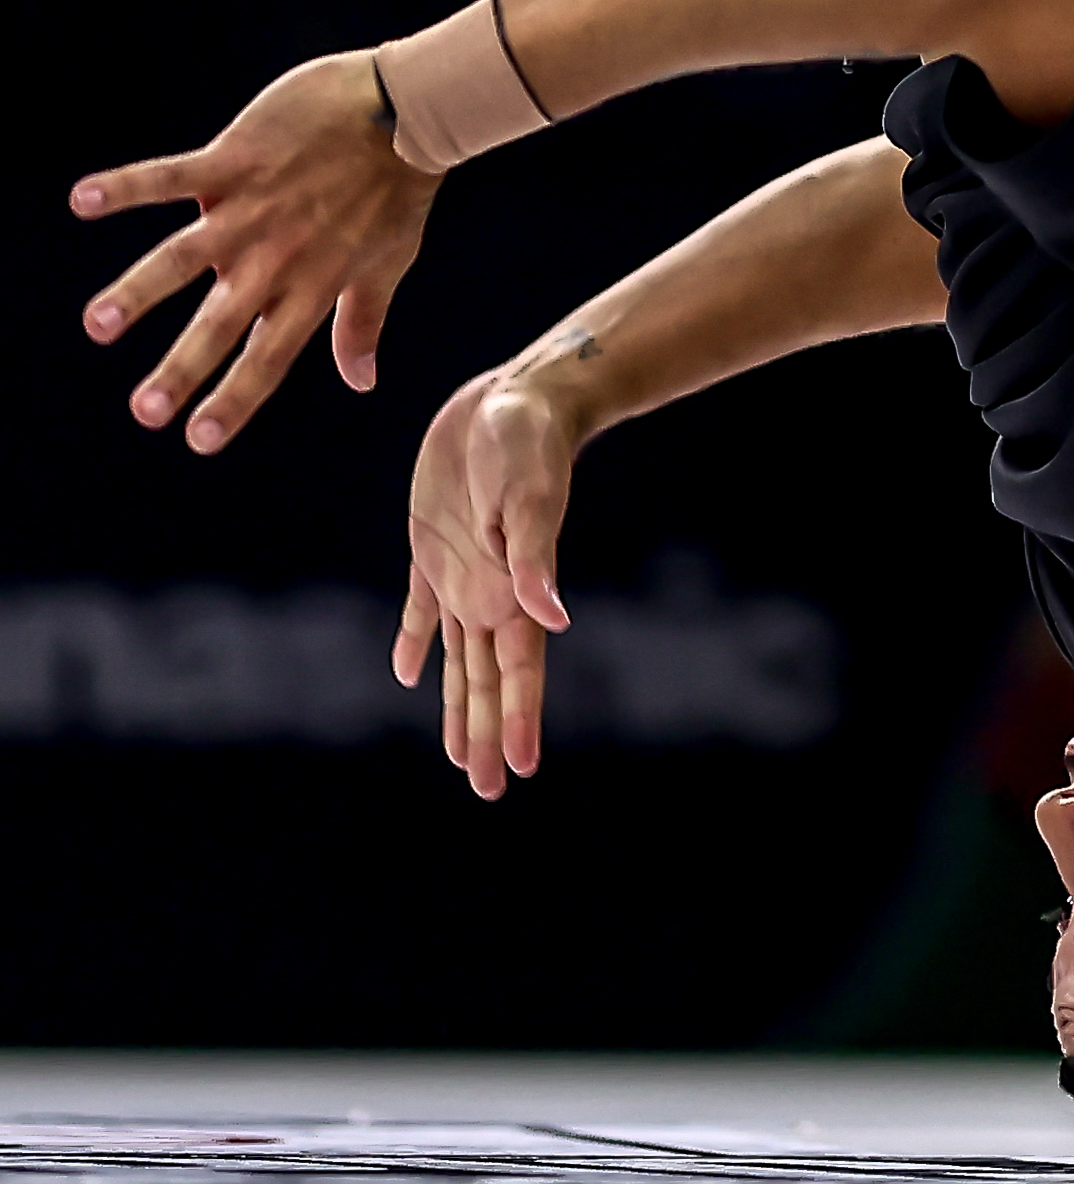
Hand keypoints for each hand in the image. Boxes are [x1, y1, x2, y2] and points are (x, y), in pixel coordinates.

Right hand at [71, 51, 439, 451]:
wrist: (409, 107)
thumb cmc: (399, 187)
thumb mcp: (390, 261)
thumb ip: (362, 323)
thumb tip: (361, 381)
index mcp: (310, 285)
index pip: (268, 356)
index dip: (235, 398)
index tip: (198, 439)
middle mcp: (275, 256)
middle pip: (221, 321)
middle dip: (182, 367)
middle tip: (144, 411)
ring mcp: (251, 208)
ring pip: (185, 256)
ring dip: (140, 289)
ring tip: (98, 322)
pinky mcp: (236, 159)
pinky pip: (173, 175)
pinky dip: (128, 185)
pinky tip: (82, 199)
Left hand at [395, 361, 582, 797]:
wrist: (517, 393)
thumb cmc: (529, 440)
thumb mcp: (529, 494)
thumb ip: (535, 557)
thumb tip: (554, 618)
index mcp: (513, 588)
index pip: (520, 669)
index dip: (519, 720)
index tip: (521, 771)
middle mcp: (491, 591)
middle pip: (490, 677)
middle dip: (489, 732)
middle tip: (490, 789)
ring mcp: (462, 572)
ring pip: (460, 657)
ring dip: (460, 705)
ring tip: (461, 755)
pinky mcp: (435, 547)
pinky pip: (422, 608)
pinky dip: (415, 641)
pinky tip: (408, 673)